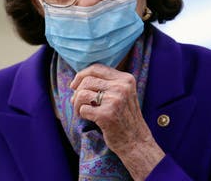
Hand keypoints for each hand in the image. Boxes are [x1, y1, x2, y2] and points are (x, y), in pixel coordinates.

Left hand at [70, 64, 163, 179]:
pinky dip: (81, 114)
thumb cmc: (125, 118)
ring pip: (82, 93)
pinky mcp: (106, 115)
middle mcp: (122, 87)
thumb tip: (77, 80)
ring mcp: (115, 100)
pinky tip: (88, 118)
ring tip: (80, 111)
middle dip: (77, 91)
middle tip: (76, 102)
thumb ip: (106, 84)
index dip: (82, 74)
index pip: (97, 68)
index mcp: (126, 79)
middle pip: (87, 80)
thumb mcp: (123, 94)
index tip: (75, 85)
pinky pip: (83, 109)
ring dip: (76, 103)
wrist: (136, 141)